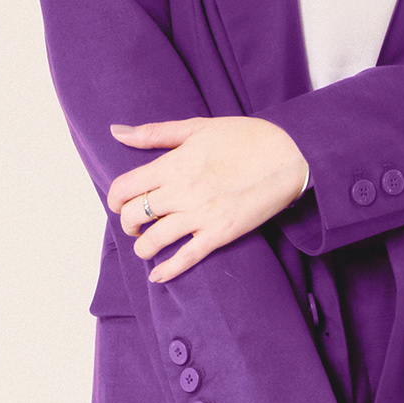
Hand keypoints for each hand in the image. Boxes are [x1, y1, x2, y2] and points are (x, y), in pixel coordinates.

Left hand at [107, 116, 307, 283]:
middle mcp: (180, 191)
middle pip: (133, 215)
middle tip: (135, 223)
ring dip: (142, 247)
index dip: (114, 199)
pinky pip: (186, 258)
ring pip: (153, 241)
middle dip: (127, 222)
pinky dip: (167, 270)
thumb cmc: (245, 137)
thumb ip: (154, 133)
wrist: (289, 155)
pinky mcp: (220, 234)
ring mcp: (200, 215)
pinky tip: (157, 275)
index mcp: (172, 164)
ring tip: (146, 245)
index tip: (120, 202)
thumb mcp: (197, 127)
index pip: (123, 188)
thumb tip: (116, 132)